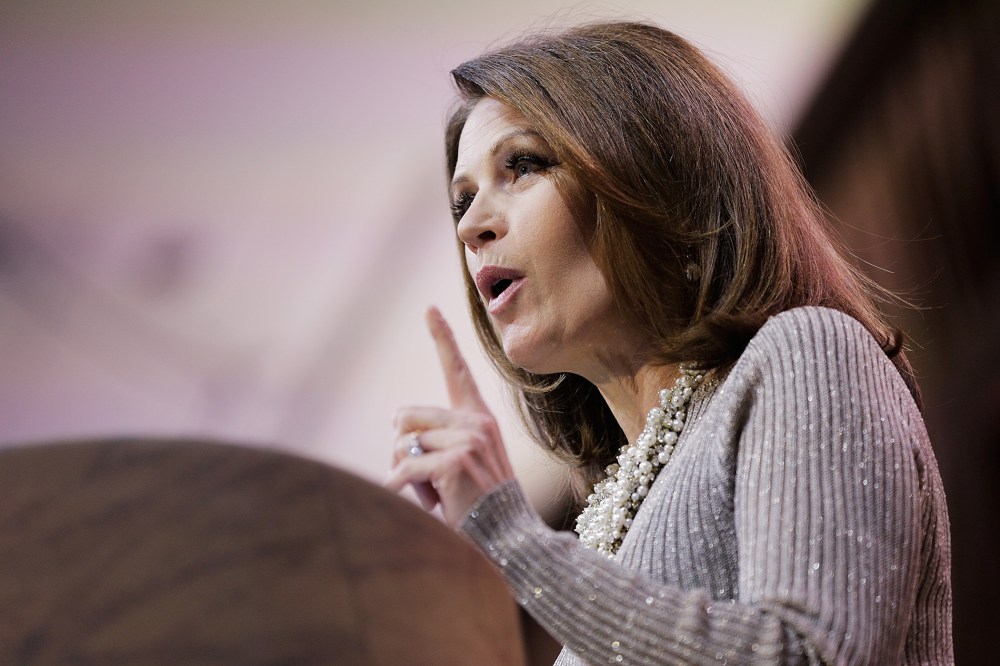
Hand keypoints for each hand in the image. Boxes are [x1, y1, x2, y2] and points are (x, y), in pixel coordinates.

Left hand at [386, 307, 514, 526]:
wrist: (510, 538)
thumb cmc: (481, 505)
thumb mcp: (463, 464)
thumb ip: (438, 441)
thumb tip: (396, 430)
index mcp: (479, 418)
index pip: (457, 370)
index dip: (443, 337)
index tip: (429, 309)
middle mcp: (475, 422)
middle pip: (404, 418)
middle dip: (402, 450)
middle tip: (424, 479)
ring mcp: (466, 440)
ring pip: (401, 447)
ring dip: (404, 475)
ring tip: (434, 494)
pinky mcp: (453, 462)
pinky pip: (404, 470)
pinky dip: (399, 490)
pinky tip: (418, 504)